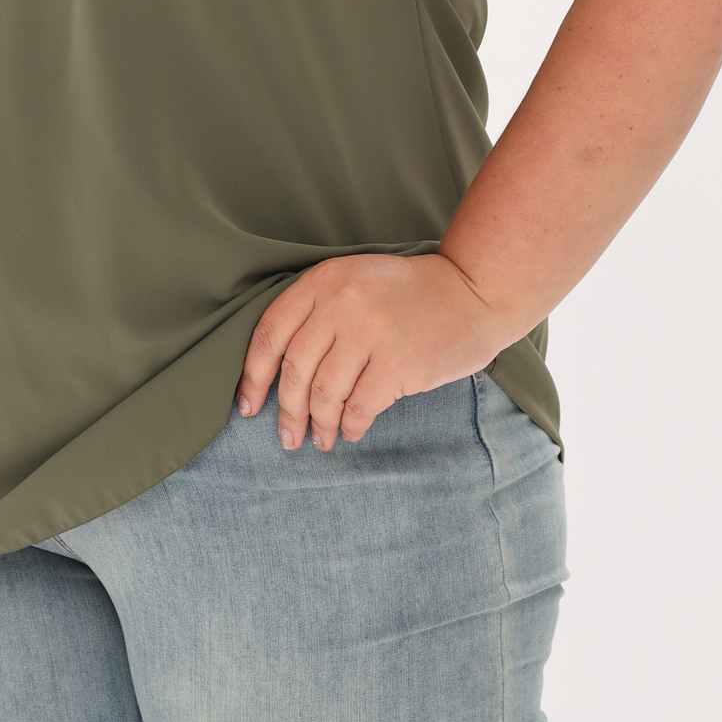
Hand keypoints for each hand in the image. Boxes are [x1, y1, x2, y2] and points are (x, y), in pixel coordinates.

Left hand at [234, 253, 507, 450]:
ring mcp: (370, 333)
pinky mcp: (397, 364)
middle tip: (287, 436)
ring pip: (324, 393)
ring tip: (320, 440)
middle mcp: (342, 303)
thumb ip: (317, 311)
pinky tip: (349, 432)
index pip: (270, 333)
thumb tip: (277, 372)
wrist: (473, 291)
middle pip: (294, 369)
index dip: (253, 376)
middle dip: (286, 411)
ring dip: (318, 425)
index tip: (248, 405)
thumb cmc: (409, 294)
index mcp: (324, 280)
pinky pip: (358, 407)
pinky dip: (349, 426)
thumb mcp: (355, 281)